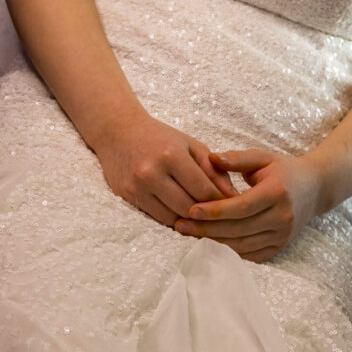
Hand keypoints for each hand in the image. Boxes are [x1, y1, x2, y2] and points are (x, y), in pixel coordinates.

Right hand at [89, 110, 235, 226]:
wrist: (118, 132)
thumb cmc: (161, 138)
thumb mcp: (191, 146)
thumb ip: (214, 170)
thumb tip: (233, 195)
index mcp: (171, 155)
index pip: (203, 189)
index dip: (221, 200)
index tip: (232, 204)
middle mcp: (151, 173)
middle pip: (188, 208)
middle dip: (207, 213)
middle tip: (220, 214)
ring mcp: (137, 187)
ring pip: (173, 218)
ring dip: (190, 220)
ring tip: (204, 215)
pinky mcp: (127, 197)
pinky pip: (157, 218)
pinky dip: (173, 218)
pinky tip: (184, 214)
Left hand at [174, 148, 323, 261]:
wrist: (316, 188)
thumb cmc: (284, 170)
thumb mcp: (263, 157)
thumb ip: (237, 158)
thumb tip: (211, 158)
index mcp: (277, 192)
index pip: (241, 206)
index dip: (214, 211)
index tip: (190, 210)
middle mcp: (282, 217)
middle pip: (237, 229)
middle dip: (206, 229)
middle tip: (179, 225)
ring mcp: (282, 235)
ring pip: (241, 245)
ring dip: (212, 242)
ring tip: (189, 235)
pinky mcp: (279, 247)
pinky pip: (249, 255)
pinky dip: (228, 251)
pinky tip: (209, 244)